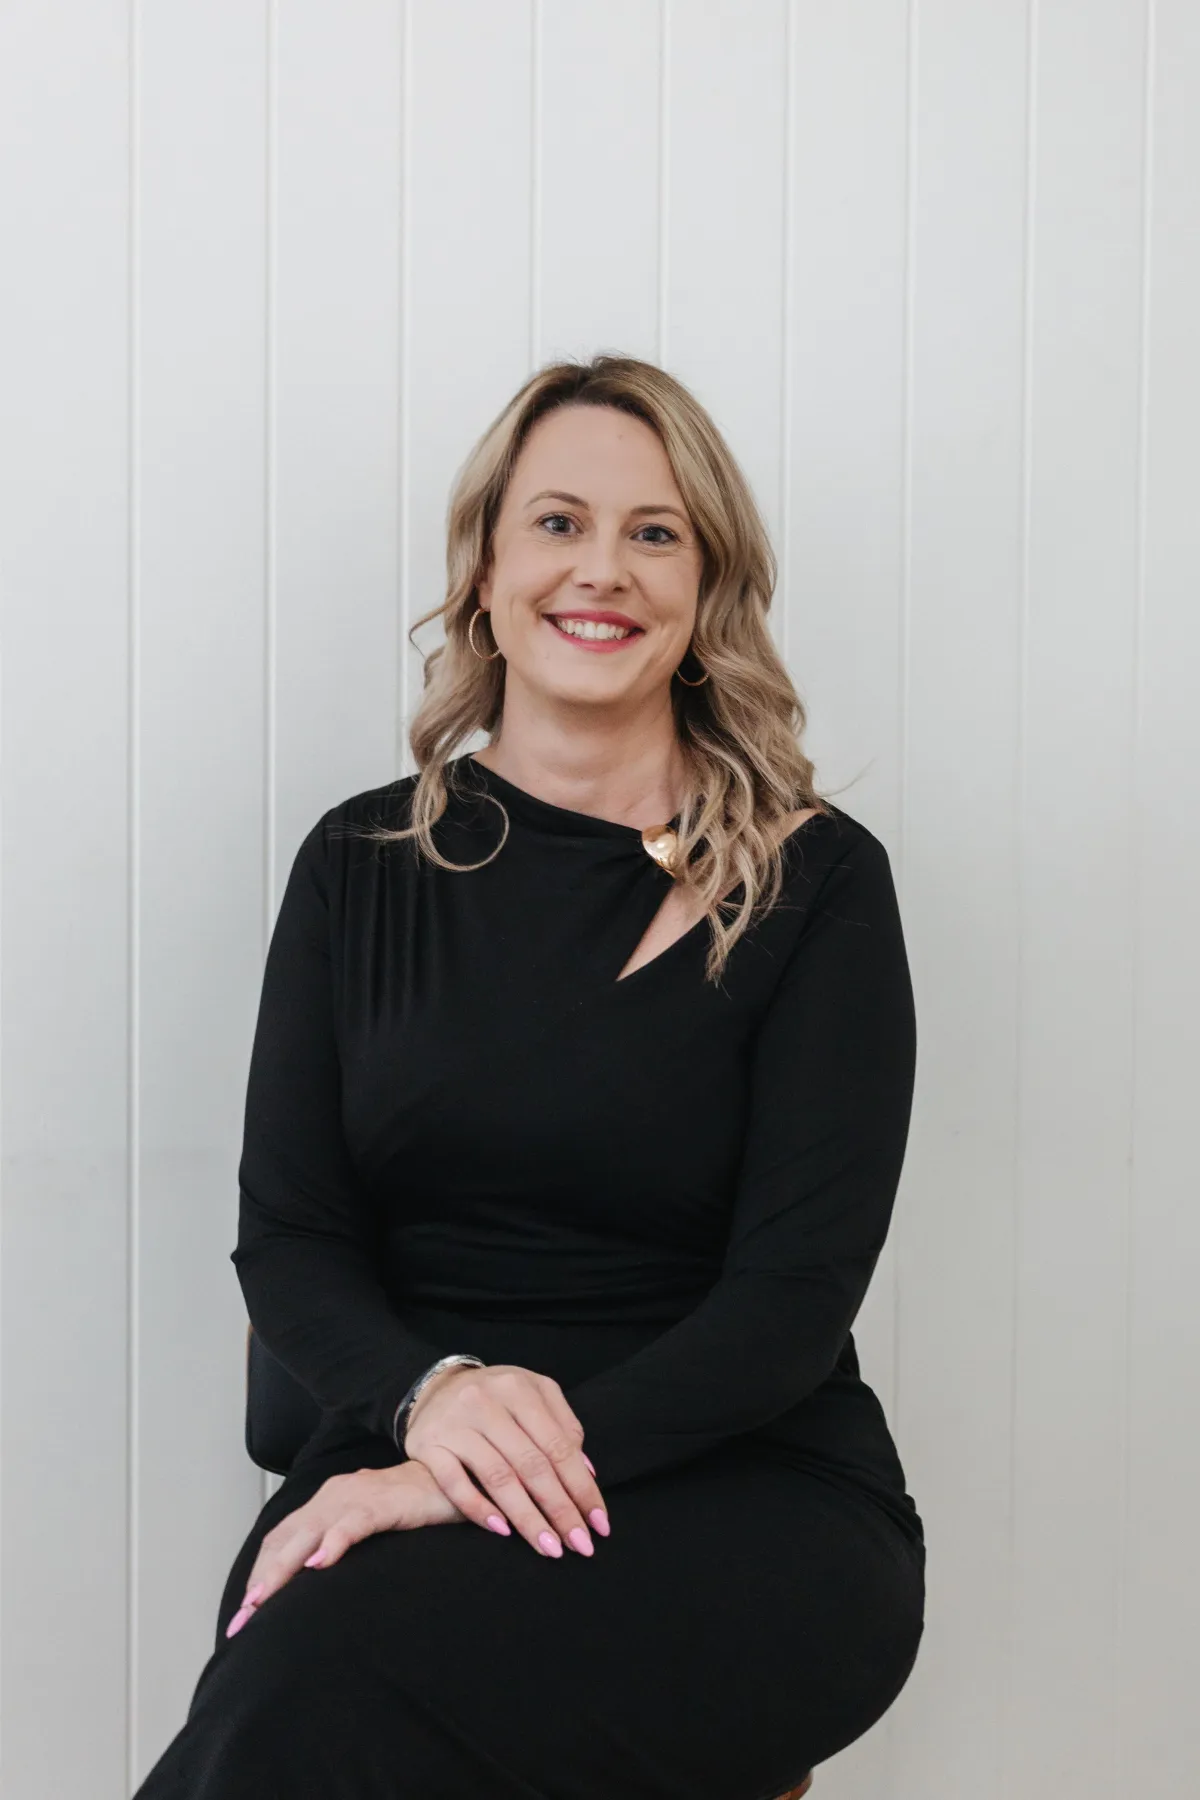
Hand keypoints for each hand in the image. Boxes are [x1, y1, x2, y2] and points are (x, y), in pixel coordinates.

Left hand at [224, 1459, 466, 1638]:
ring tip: (261, 1601)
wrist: (453, 1476)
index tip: (243, 1615)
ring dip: (282, 1568)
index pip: (280, 1539)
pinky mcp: (384, 1502)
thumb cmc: (410, 1506)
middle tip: (241, 1621)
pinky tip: (320, 1564)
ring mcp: (356, 1497)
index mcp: (326, 1503)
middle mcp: (333, 1496)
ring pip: (309, 1533)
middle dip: (260, 1581)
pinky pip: (353, 1522)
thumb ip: (339, 1545)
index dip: (258, 1574)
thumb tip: (314, 1586)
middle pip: (285, 1539)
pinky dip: (334, 1542)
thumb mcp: (366, 1525)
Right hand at [403, 1361, 610, 1559]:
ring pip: (498, 1477)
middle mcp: (487, 1402)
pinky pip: (454, 1483)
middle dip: (560, 1509)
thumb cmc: (496, 1400)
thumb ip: (561, 1427)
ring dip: (527, 1517)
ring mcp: (455, 1424)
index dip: (581, 1487)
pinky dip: (479, 1509)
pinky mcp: (428, 1445)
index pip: (558, 1445)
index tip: (599, 1523)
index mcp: (519, 1388)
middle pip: (532, 1464)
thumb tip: (586, 1474)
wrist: (435, 1388)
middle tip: (580, 1545)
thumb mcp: (531, 1395)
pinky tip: (503, 1531)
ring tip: (549, 1547)